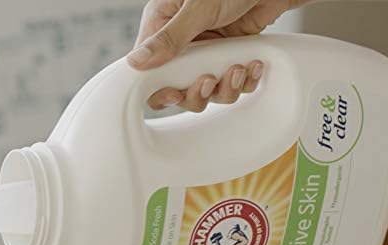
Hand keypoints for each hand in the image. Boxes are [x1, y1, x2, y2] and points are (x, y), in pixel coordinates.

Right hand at [127, 0, 305, 111]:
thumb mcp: (198, 8)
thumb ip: (169, 38)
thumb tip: (136, 62)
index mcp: (163, 27)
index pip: (148, 71)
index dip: (159, 90)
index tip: (175, 93)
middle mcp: (183, 45)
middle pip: (178, 90)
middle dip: (198, 93)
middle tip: (211, 80)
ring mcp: (205, 54)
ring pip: (207, 93)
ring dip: (226, 89)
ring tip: (239, 68)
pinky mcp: (227, 59)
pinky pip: (231, 86)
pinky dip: (244, 82)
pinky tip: (252, 65)